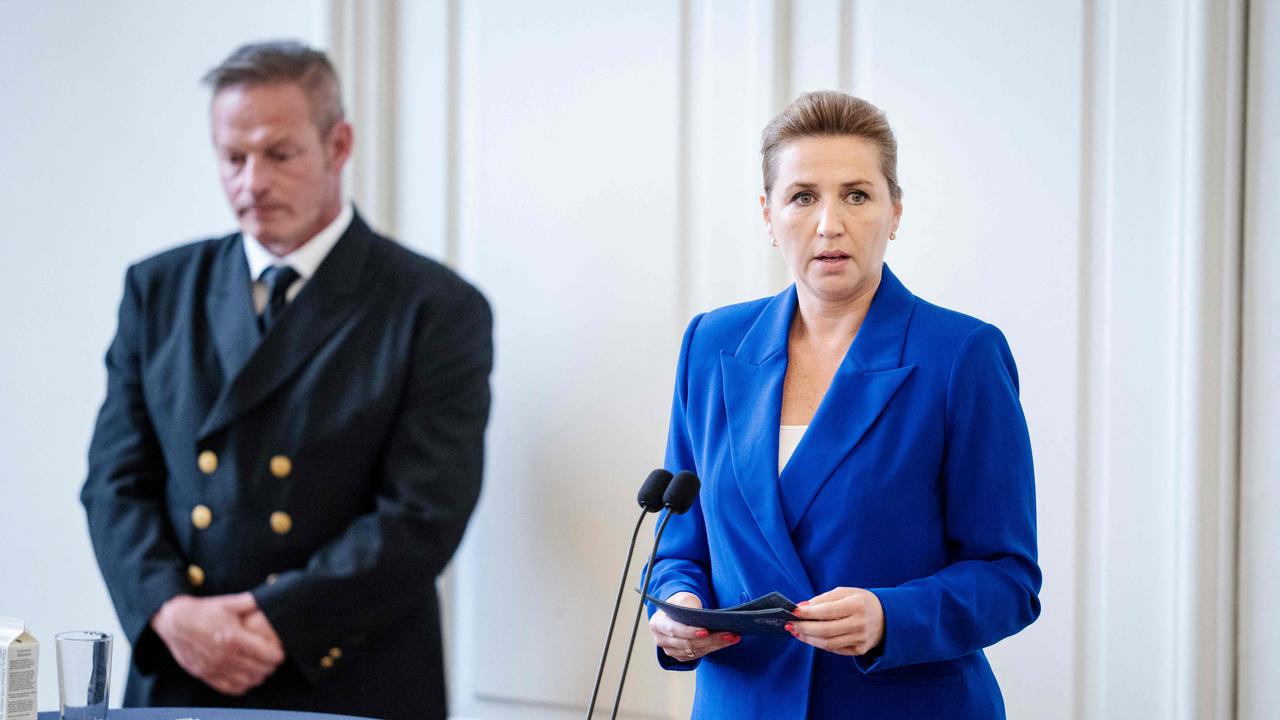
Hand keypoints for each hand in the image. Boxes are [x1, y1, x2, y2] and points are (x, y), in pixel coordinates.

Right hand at [151, 592, 285, 695]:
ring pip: (248, 681)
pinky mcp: (205, 675)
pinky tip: (246, 676)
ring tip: (261, 667)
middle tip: (273, 658)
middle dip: (271, 665)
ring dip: (259, 676)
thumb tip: (270, 597)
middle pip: (260, 670)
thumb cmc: (202, 611)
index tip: (280, 650)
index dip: (278, 654)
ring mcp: (214, 668)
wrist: (174, 621)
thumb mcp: (228, 602)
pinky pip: (230, 688)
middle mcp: (225, 656)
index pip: (267, 655)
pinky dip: (242, 685)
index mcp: (233, 638)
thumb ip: (250, 602)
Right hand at [648, 591, 739, 661]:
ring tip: (732, 637)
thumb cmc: (680, 603)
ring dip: (715, 645)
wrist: (678, 611)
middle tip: (728, 634)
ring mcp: (671, 650)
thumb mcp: (683, 598)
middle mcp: (661, 640)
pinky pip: (698, 655)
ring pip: (695, 651)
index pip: (674, 630)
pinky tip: (726, 642)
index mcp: (658, 624)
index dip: (690, 632)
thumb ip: (689, 605)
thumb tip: (702, 615)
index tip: (706, 631)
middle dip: (710, 639)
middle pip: (687, 644)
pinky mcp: (681, 656)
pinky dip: (713, 648)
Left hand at [787, 587, 884, 655]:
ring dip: (808, 638)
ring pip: (828, 643)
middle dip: (803, 628)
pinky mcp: (860, 650)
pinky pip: (835, 649)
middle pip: (825, 630)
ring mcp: (861, 639)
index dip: (808, 613)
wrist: (887, 617)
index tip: (793, 611)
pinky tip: (810, 637)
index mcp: (857, 604)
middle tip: (789, 624)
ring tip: (796, 632)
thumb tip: (802, 607)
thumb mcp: (845, 592)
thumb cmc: (861, 601)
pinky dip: (819, 644)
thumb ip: (823, 599)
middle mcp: (860, 623)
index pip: (827, 611)